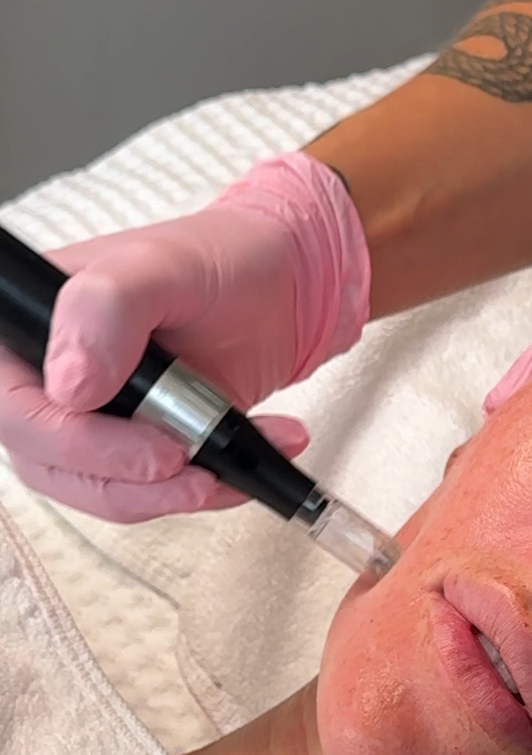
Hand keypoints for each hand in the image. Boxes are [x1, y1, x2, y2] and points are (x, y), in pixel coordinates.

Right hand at [0, 154, 369, 520]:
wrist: (281, 287)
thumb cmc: (218, 260)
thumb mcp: (164, 264)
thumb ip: (107, 307)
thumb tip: (71, 386)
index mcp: (32, 324)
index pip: (13, 404)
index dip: (68, 440)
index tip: (149, 444)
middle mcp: (50, 377)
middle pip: (47, 462)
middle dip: (127, 478)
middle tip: (191, 461)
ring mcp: (91, 419)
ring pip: (99, 490)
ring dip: (168, 493)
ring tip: (226, 466)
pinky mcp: (136, 450)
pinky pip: (149, 494)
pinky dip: (200, 490)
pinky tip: (246, 465)